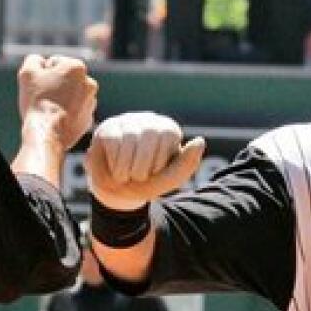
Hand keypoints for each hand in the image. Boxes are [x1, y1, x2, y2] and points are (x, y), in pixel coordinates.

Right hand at [17, 54, 96, 151]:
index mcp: (77, 67)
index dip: (42, 74)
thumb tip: (41, 61)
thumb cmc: (37, 101)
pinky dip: (66, 113)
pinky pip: (74, 112)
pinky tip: (55, 119)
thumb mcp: (28, 72)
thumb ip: (34, 60)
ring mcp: (91, 102)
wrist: (48, 133)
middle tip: (42, 98)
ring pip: (70, 95)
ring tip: (49, 109)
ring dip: (61, 99)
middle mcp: (90, 83)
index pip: (54, 63)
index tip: (38, 87)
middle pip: (64, 79)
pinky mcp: (89, 119)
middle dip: (54, 85)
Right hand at [85, 112, 205, 210]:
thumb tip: (200, 141)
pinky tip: (115, 168)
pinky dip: (114, 161)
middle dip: (142, 165)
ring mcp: (128, 122)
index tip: (154, 173)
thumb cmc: (147, 183)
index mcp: (169, 131)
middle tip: (138, 178)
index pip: (168, 134)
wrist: (117, 190)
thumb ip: (187, 164)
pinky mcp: (109, 128)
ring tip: (125, 177)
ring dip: (126, 167)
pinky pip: (113, 140)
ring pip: (129, 138)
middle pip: (149, 134)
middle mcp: (150, 121)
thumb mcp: (169, 180)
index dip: (159, 160)